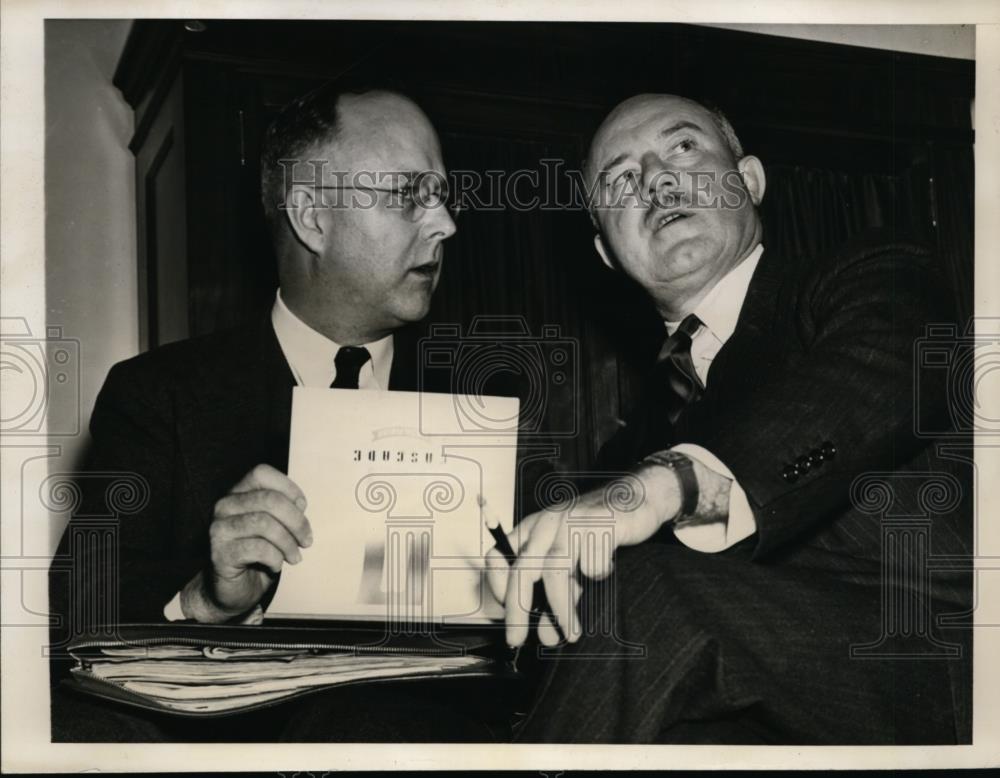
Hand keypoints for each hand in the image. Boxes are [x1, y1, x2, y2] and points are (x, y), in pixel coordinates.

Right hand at [183, 464, 311, 620]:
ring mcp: (219, 529)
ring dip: (288, 543)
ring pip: (265, 524)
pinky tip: (275, 565)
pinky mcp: (219, 553)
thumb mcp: (275, 526)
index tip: (302, 508)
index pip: (261, 473)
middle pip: (269, 499)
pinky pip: (258, 549)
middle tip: (306, 540)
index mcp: (238, 494)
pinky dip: (275, 558)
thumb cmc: (258, 555)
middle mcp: (224, 506)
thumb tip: (299, 505)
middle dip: (296, 521)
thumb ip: (284, 509)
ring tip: (293, 556)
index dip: (288, 487)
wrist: (234, 589)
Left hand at [486, 467, 681, 646]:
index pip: (498, 556)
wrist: (637, 498)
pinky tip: (604, 571)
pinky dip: (598, 577)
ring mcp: (571, 522)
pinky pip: (593, 566)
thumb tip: (546, 636)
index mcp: (532, 529)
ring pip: (556, 571)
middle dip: (518, 609)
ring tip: (570, 634)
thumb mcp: (570, 561)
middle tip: (517, 639)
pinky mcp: (598, 525)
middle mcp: (546, 523)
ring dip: (560, 609)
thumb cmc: (598, 535)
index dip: (496, 585)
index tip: (504, 611)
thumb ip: (556, 595)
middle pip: (522, 568)